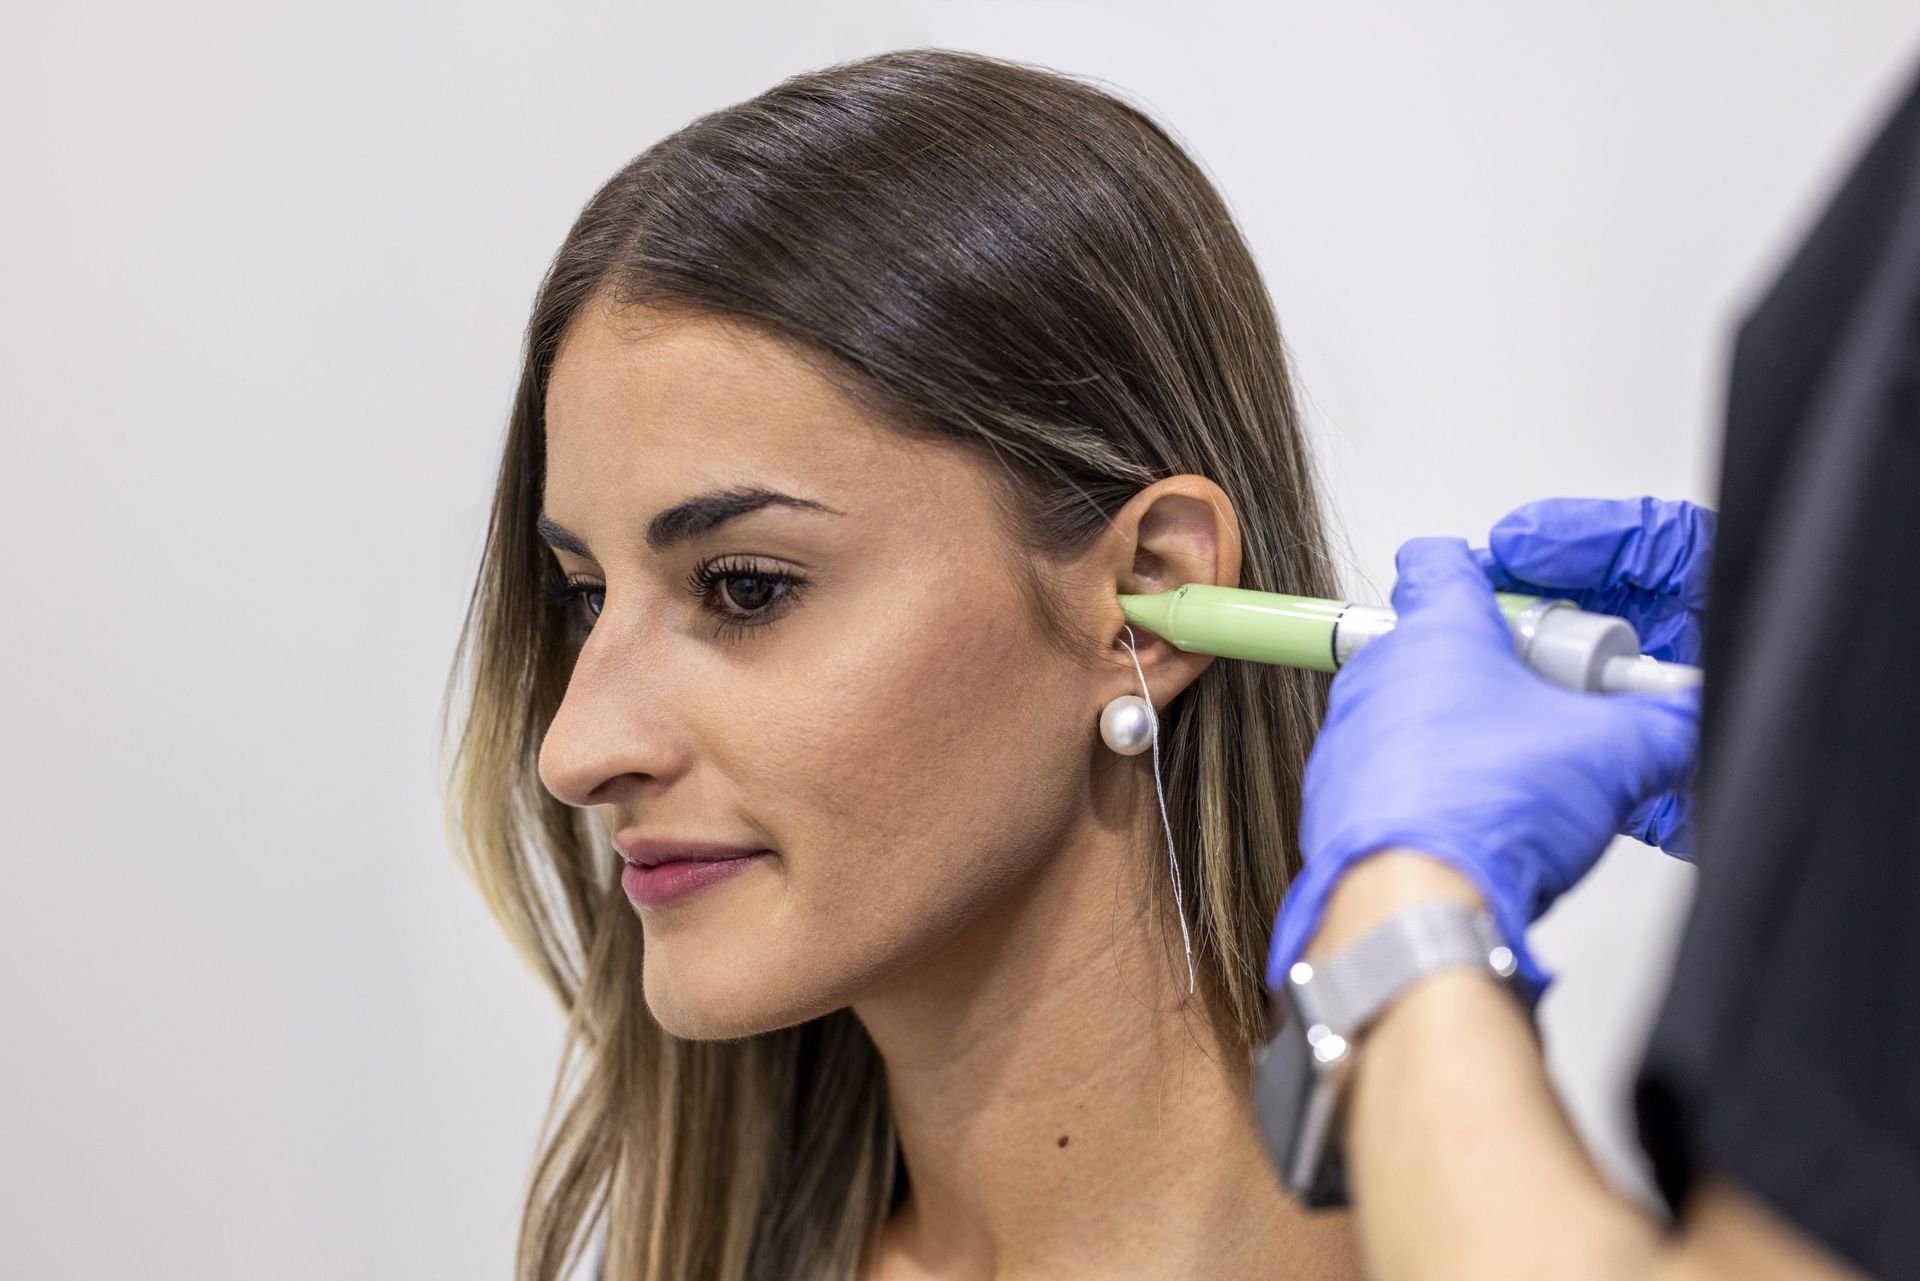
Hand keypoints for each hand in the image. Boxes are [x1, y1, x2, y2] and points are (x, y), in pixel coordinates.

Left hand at [1267, 538, 1699, 998]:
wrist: (1416, 905)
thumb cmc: (1491, 812)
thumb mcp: (1613, 754)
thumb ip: (1663, 722)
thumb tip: (1687, 718)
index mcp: (1439, 631)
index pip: (1439, 561)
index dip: (1478, 571)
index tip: (1512, 600)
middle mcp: (1379, 673)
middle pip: (1431, 641)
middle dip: (1485, 666)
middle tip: (1539, 706)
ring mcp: (1348, 733)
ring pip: (1405, 707)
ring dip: (1451, 728)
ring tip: (1508, 772)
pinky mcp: (1334, 792)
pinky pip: (1382, 769)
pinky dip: (1419, 782)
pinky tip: (1466, 816)